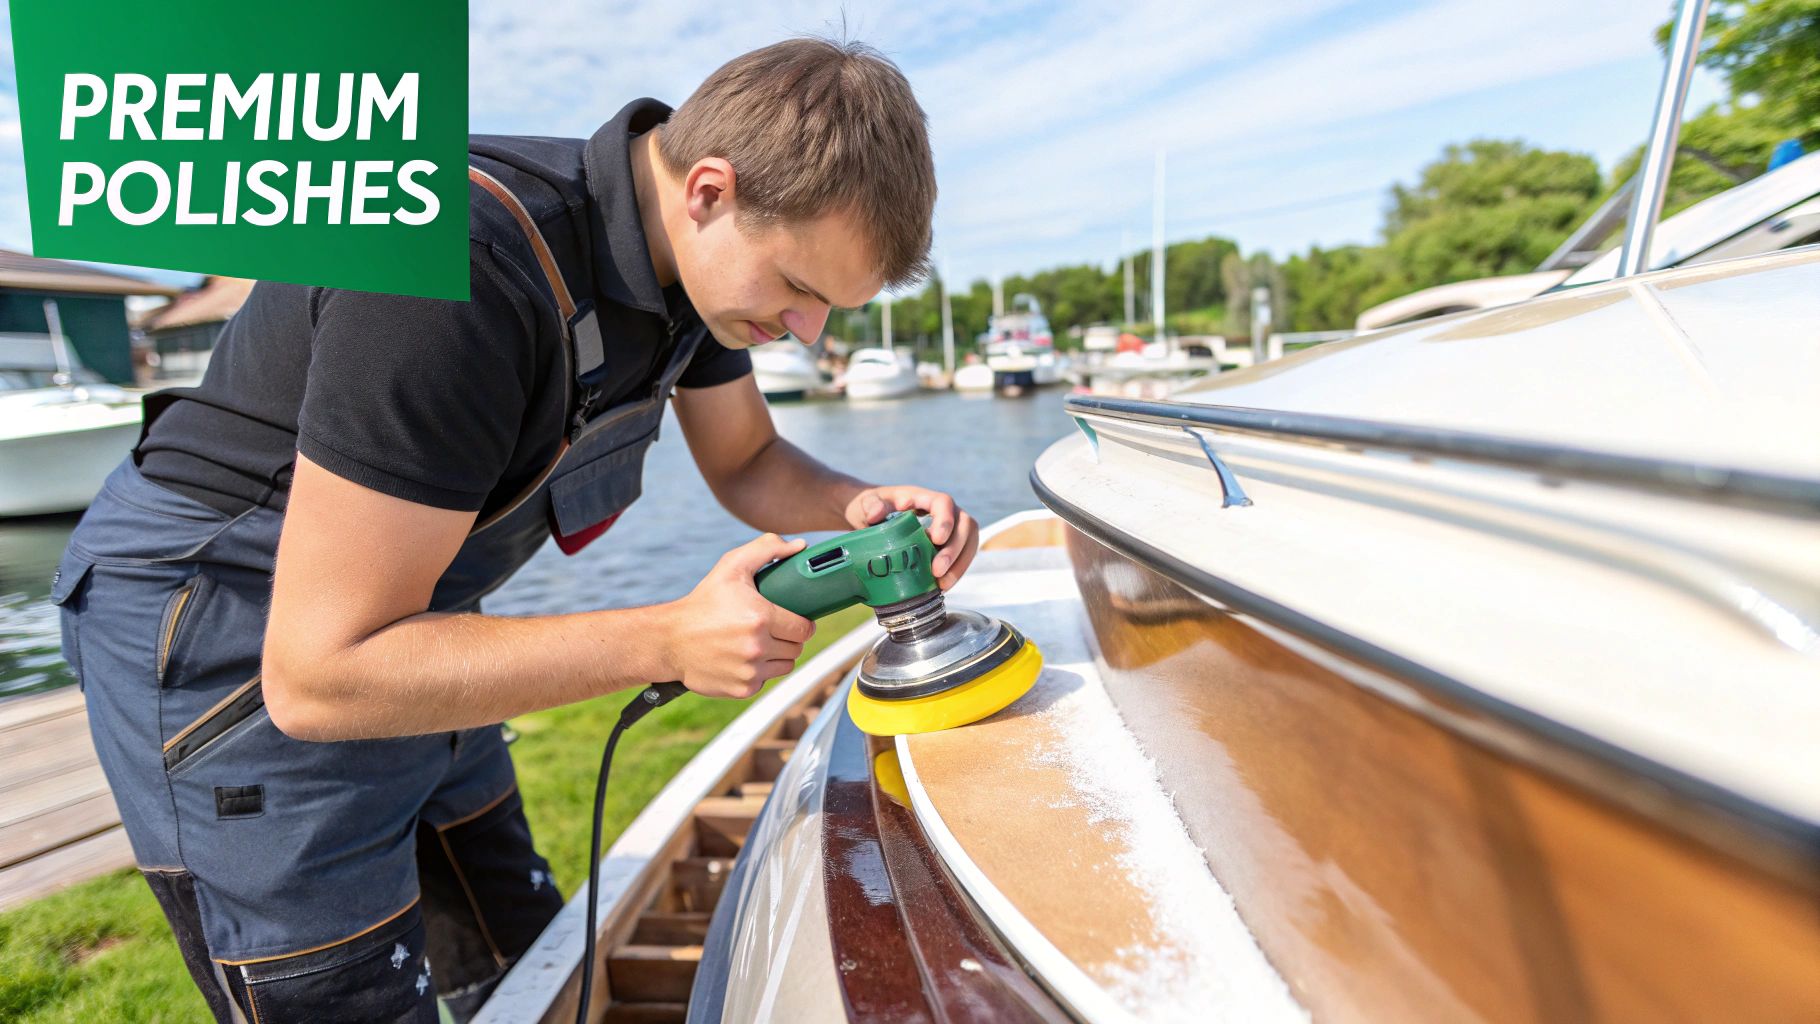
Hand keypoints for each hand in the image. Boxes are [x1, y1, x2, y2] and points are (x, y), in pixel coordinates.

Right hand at [665, 534, 816, 698]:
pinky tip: (744, 658)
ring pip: (785, 666)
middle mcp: (757, 647)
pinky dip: (759, 671)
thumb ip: (767, 548)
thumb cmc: (703, 602)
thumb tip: (799, 546)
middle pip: (796, 647)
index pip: (804, 628)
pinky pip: (766, 680)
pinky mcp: (743, 689)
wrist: (670, 640)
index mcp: (761, 617)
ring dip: (778, 656)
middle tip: (772, 628)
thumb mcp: (731, 566)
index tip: (792, 619)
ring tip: (760, 642)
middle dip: (788, 637)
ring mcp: (750, 671)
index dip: (801, 622)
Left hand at [843, 485, 978, 590]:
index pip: (944, 502)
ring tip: (942, 584)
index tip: (936, 540)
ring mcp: (949, 527)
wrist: (871, 518)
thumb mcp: (865, 503)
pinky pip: (963, 557)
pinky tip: (942, 586)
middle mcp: (942, 510)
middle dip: (955, 550)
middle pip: (964, 524)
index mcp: (923, 497)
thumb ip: (870, 505)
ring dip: (960, 564)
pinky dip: (956, 572)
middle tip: (937, 571)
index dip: (945, 521)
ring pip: (969, 542)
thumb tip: (876, 514)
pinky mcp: (949, 545)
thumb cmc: (871, 508)